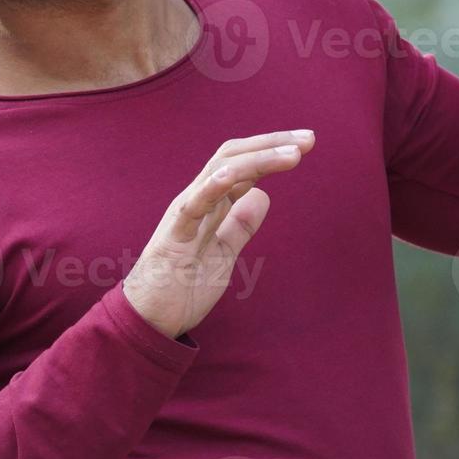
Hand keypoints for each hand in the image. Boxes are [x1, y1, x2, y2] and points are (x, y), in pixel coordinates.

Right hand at [122, 129, 314, 338]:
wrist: (149, 319)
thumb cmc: (181, 287)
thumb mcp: (223, 253)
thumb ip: (239, 225)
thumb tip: (263, 196)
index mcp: (209, 203)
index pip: (242, 164)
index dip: (273, 151)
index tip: (306, 143)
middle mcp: (196, 199)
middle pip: (233, 156)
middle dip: (271, 143)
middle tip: (308, 139)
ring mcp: (184, 214)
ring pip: (219, 172)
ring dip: (257, 159)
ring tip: (291, 154)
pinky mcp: (174, 236)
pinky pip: (193, 206)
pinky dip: (212, 187)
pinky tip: (233, 174)